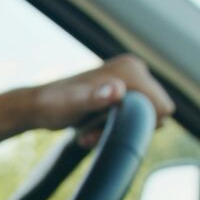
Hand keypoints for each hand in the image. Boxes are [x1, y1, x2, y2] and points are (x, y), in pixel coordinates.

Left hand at [29, 54, 175, 144]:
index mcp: (131, 69)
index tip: (109, 125)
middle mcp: (134, 71)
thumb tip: (116, 91)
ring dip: (117, 131)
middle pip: (154, 115)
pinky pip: (130, 119)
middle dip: (127, 128)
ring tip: (90, 131)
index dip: (140, 124)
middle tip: (94, 131)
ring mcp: (127, 82)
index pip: (162, 107)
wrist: (37, 107)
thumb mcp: (75, 103)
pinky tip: (90, 130)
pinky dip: (112, 129)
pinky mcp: (120, 94)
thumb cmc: (54, 105)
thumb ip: (95, 97)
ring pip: (141, 120)